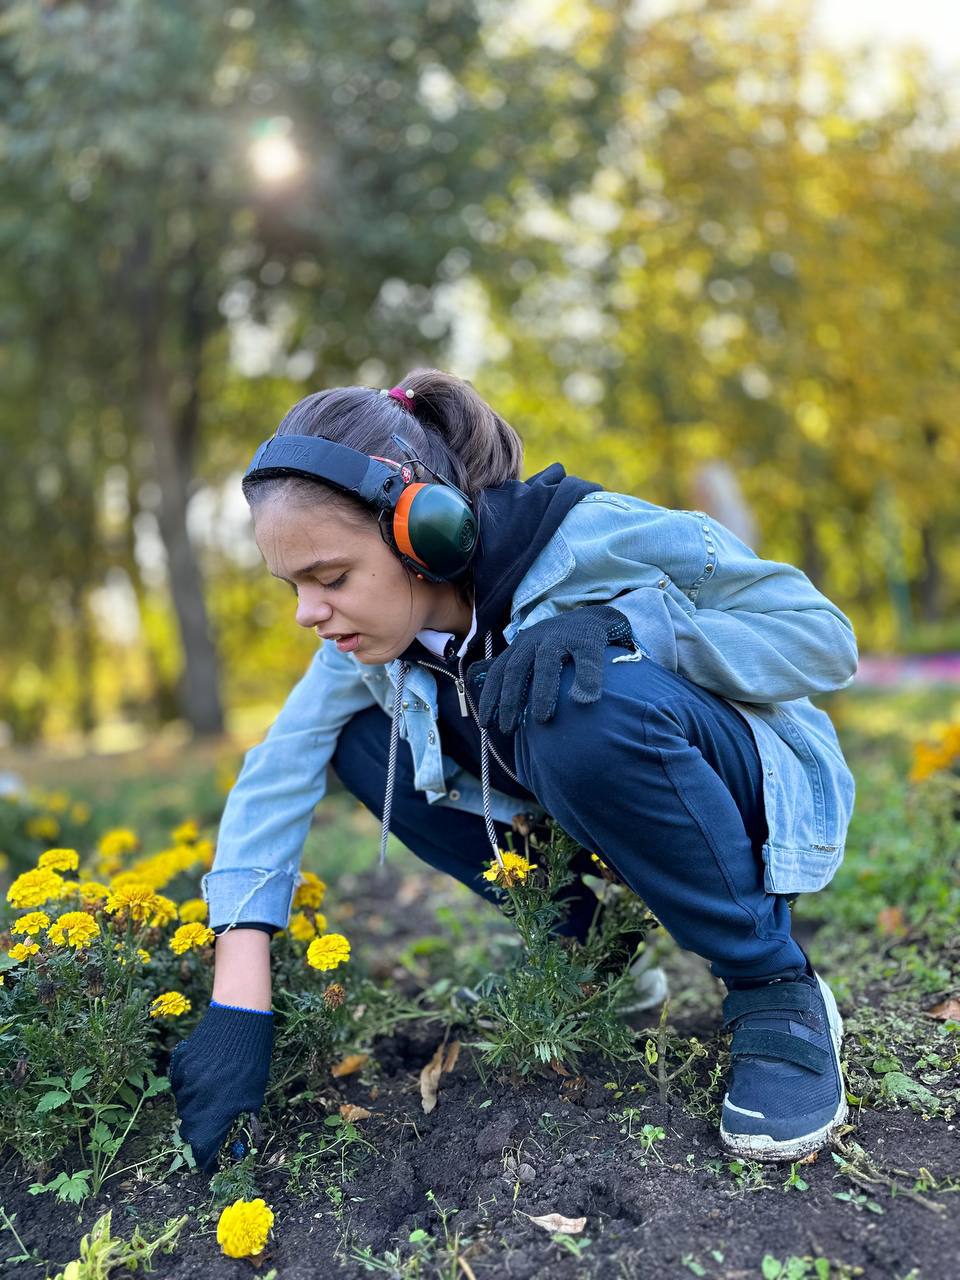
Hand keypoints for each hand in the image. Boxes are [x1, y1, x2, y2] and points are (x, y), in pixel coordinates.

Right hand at [169, 1001, 273, 1173]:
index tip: (210, 1159)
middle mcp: (199, 1093)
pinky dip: (188, 1089)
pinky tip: (203, 1080)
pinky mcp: (179, 1064)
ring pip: (184, 1106)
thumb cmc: (252, 1055)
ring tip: (212, 1097)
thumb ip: (240, 1118)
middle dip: (200, 1132)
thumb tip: (234, 1145)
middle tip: (211, 1129)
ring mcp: (187, 1077)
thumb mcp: (253, 1090)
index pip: (204, 1142)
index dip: (207, 1154)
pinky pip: (179, 1087)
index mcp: (221, 1103)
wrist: (239, 1014)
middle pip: (191, 1126)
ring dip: (194, 1109)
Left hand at [467, 604, 634, 734]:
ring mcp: (562, 636)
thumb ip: (518, 671)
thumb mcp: (536, 652)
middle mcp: (537, 638)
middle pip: (516, 669)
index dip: (490, 697)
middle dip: (510, 700)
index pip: (499, 671)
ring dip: (541, 692)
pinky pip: (587, 661)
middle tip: (509, 730)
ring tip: (542, 720)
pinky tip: (585, 701)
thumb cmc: (563, 644)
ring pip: (546, 663)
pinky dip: (586, 680)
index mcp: (522, 645)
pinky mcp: (589, 639)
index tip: (486, 724)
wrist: (598, 616)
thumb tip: (489, 695)